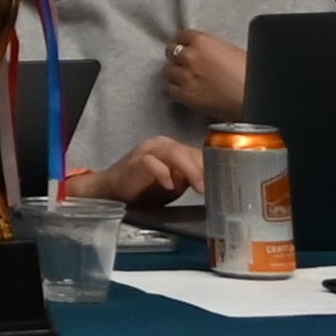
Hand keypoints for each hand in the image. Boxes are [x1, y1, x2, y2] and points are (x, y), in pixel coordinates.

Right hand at [73, 136, 203, 207]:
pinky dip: (162, 173)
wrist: (111, 190)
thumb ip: (190, 179)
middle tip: (214, 186)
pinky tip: (169, 186)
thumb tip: (213, 182)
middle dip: (203, 169)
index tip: (224, 181)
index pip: (197, 152)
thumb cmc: (143, 188)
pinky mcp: (134, 161)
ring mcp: (147, 151)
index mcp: (172, 148)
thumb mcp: (174, 184)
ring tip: (199, 187)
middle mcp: (160, 145)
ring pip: (174, 153)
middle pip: (188, 151)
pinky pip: (150, 162)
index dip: (211, 166)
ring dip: (189, 170)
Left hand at [166, 30, 248, 120]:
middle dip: (179, 57)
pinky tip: (185, 92)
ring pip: (168, 71)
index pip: (182, 35)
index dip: (185, 43)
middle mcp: (190, 56)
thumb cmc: (252, 75)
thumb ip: (213, 49)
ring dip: (176, 74)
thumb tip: (208, 53)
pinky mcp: (186, 96)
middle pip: (171, 52)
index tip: (188, 47)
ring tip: (186, 79)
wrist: (255, 99)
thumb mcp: (232, 51)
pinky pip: (170, 90)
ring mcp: (185, 77)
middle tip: (187, 64)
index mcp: (203, 41)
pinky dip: (176, 90)